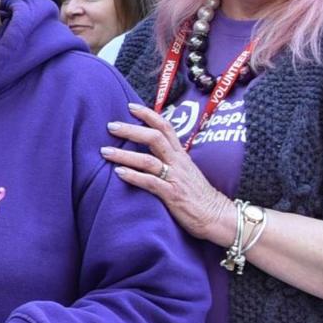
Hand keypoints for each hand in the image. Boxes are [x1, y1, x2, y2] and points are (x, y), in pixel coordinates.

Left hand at [103, 104, 235, 242]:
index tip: (130, 107)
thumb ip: (169, 159)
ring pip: (148, 160)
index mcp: (181, 155)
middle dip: (131, 130)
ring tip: (105, 151)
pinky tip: (118, 173)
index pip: (165, 127)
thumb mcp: (185, 171)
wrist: (217, 216)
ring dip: (125, 154)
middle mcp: (178, 163)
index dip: (148, 115)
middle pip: (154, 138)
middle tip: (110, 126)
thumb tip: (149, 150)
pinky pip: (151, 183)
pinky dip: (134, 176)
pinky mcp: (172, 195)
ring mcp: (175, 178)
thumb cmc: (197, 195)